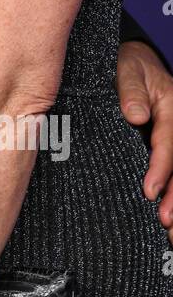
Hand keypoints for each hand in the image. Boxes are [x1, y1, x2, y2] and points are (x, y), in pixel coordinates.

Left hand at [116, 40, 172, 243]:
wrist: (135, 63)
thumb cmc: (129, 67)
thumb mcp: (128, 70)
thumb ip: (130, 92)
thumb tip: (136, 116)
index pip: (169, 143)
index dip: (161, 169)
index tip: (150, 192)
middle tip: (166, 223)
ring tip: (172, 234)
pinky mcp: (172, 149)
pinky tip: (172, 225)